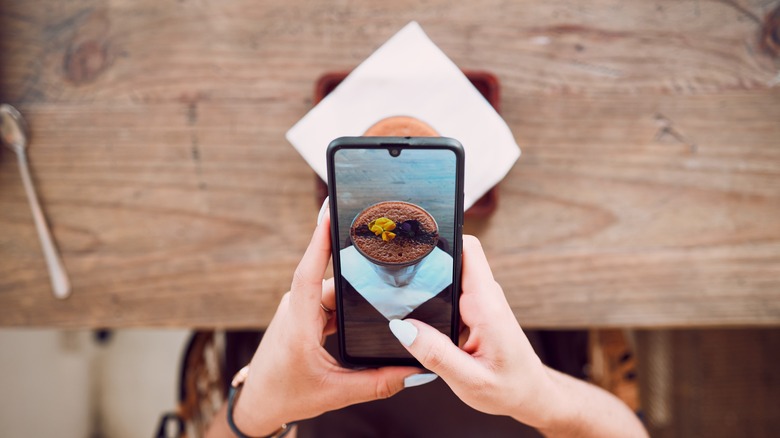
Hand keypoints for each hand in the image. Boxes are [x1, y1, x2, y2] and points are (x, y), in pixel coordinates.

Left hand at [230, 204, 423, 435]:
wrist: (259, 404)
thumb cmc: (285, 395)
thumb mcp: (336, 392)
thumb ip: (378, 383)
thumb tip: (413, 371)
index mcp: (298, 323)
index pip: (308, 271)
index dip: (320, 239)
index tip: (329, 211)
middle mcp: (296, 308)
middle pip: (331, 277)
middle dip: (357, 262)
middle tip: (384, 240)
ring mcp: (299, 309)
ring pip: (332, 288)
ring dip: (355, 285)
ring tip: (385, 275)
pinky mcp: (304, 314)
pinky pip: (329, 298)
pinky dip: (348, 299)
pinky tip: (369, 300)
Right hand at [388, 235, 552, 424]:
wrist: (532, 396)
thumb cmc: (509, 389)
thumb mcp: (469, 381)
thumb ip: (435, 354)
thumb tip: (402, 327)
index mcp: (486, 306)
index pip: (468, 249)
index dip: (441, 238)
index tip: (411, 243)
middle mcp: (485, 296)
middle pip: (453, 255)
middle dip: (424, 258)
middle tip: (392, 273)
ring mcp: (481, 301)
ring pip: (451, 272)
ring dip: (427, 278)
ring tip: (397, 291)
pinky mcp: (476, 309)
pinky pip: (452, 289)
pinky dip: (433, 294)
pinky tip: (415, 310)